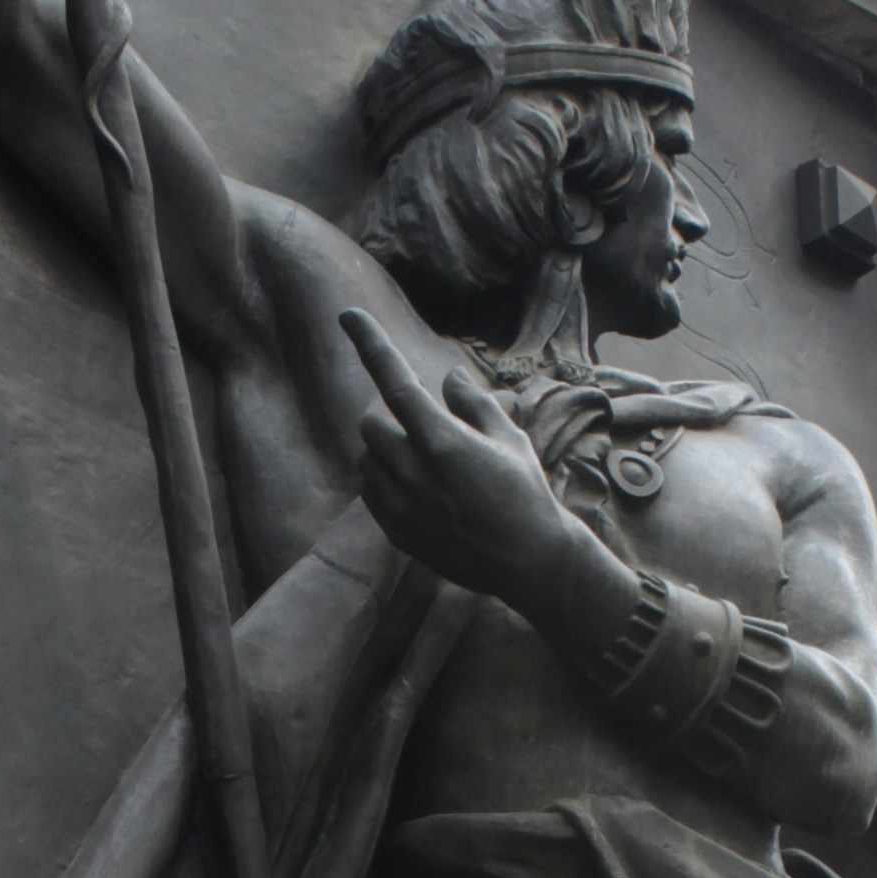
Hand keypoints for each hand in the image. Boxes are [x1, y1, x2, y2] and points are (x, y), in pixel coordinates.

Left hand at [344, 310, 608, 626]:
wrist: (528, 561)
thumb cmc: (525, 492)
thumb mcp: (509, 438)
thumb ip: (473, 402)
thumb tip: (449, 376)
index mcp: (441, 440)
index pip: (394, 379)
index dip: (369, 343)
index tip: (348, 316)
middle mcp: (412, 470)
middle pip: (370, 422)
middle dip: (388, 414)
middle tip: (420, 423)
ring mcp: (401, 505)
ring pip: (366, 458)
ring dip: (384, 447)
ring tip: (423, 459)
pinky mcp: (397, 531)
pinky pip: (370, 492)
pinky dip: (382, 479)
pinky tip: (416, 486)